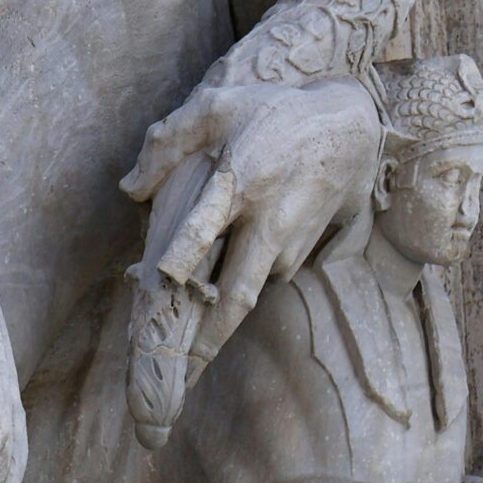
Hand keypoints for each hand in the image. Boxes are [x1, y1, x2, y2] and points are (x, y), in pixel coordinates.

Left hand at [121, 78, 382, 369]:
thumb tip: (130, 188)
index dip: (180, 261)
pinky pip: (267, 275)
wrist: (351, 125)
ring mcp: (289, 241)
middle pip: (236, 294)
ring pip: (250, 290)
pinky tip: (219, 290)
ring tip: (185, 353)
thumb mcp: (216, 106)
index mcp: (237, 184)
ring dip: (222, 318)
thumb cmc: (274, 111)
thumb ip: (166, 142)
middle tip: (181, 376)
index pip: (202, 230)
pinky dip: (242, 285)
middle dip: (208, 340)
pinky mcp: (306, 248)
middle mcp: (266, 222)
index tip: (159, 289)